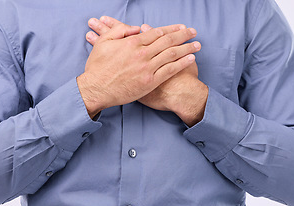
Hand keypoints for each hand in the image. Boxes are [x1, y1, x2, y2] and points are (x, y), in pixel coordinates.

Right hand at [78, 17, 200, 118]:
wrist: (96, 89)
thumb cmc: (97, 67)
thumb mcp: (103, 43)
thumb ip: (119, 31)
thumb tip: (135, 28)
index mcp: (132, 42)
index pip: (156, 32)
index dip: (170, 28)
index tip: (180, 27)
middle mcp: (142, 53)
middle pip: (167, 41)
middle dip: (183, 35)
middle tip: (193, 32)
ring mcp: (147, 68)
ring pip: (172, 54)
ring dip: (187, 48)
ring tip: (197, 44)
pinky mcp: (150, 82)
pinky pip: (170, 70)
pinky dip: (182, 63)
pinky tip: (191, 59)